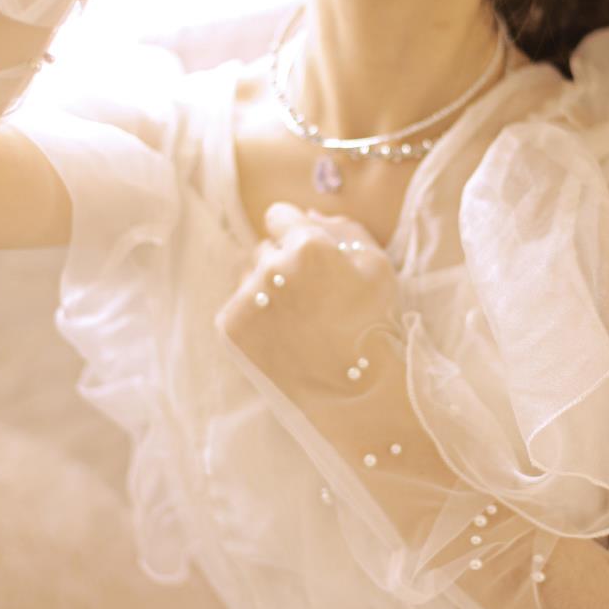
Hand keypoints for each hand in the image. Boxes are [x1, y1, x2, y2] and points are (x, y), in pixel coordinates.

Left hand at [215, 202, 403, 399]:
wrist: (358, 395)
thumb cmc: (374, 326)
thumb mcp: (377, 266)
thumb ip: (342, 228)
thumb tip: (306, 213)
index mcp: (308, 244)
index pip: (279, 216)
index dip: (296, 235)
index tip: (309, 259)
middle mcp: (272, 266)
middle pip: (265, 249)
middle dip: (284, 266)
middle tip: (312, 301)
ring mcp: (248, 298)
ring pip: (250, 279)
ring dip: (267, 292)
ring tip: (299, 323)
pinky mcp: (231, 327)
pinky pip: (239, 308)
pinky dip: (256, 320)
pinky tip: (283, 338)